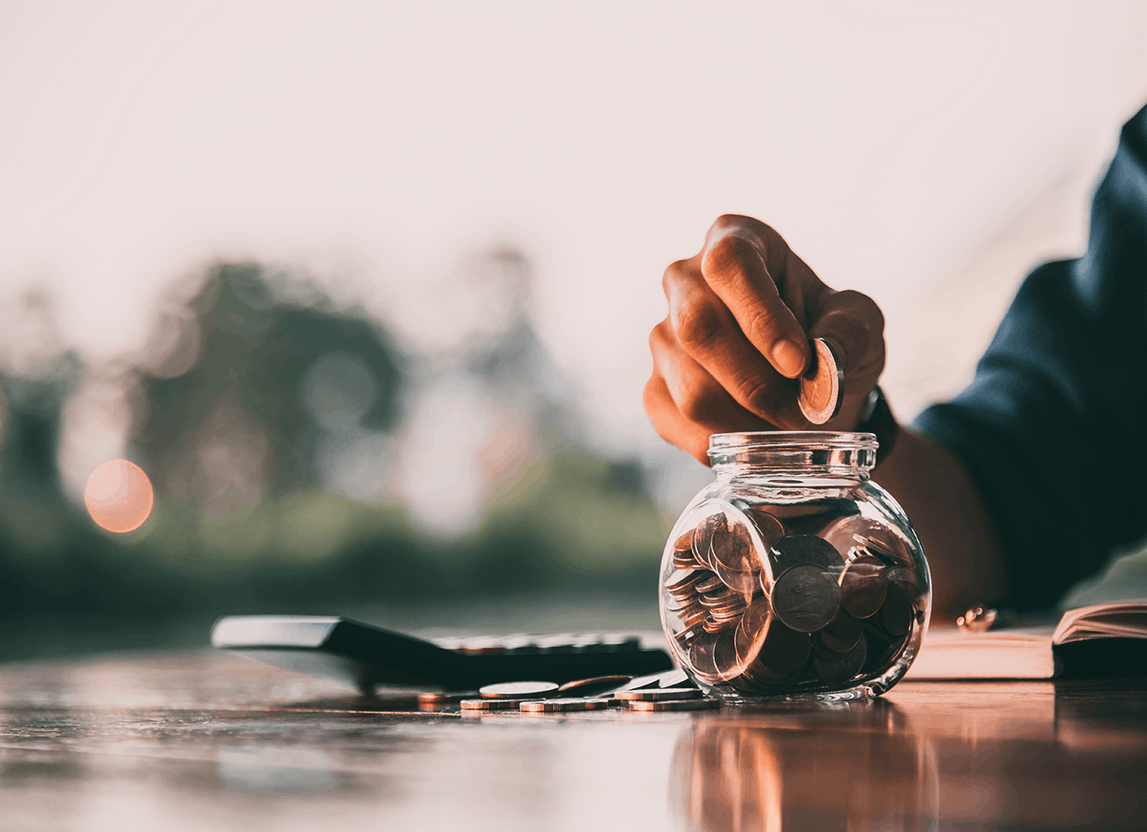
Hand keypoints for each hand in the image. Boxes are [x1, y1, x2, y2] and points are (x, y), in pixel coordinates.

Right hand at [644, 215, 885, 463]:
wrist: (808, 387)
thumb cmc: (829, 337)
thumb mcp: (859, 322)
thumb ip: (850, 330)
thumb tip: (824, 356)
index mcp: (735, 241)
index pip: (729, 263)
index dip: (761, 315)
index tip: (798, 362)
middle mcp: (684, 281)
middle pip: (698, 326)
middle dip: (756, 383)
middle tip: (802, 412)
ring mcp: (663, 336)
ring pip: (691, 387)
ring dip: (749, 420)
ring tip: (787, 426)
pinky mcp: (655, 387)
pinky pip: (681, 423)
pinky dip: (728, 444)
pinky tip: (758, 438)